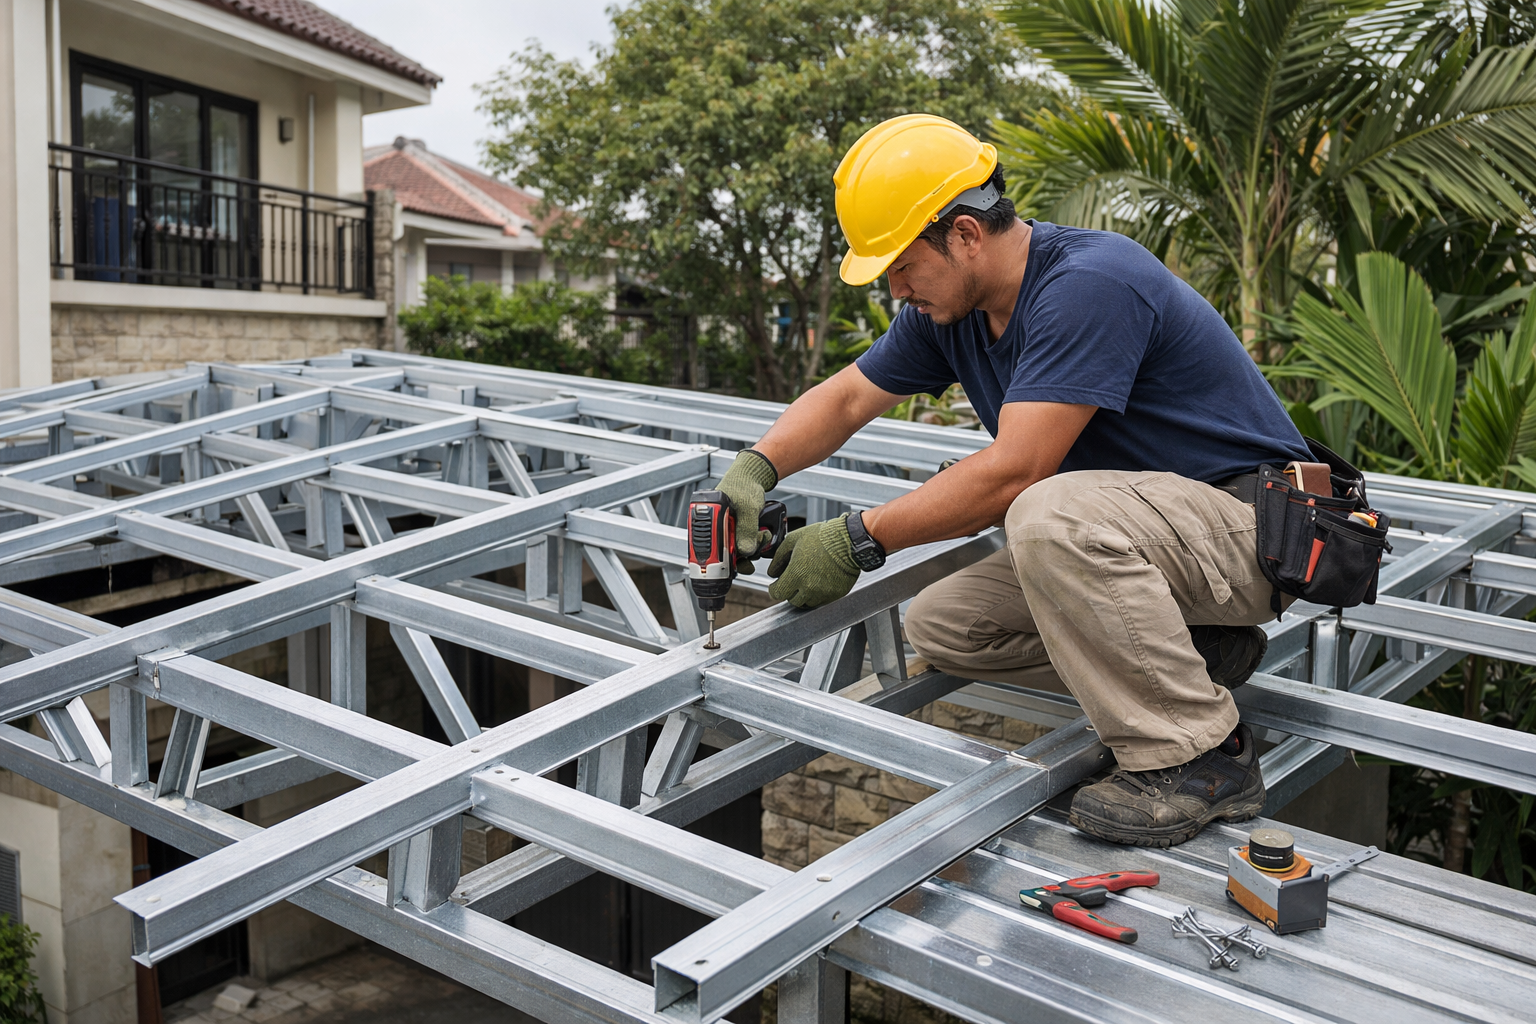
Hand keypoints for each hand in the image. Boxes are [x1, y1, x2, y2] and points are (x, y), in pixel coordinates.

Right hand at [714, 450, 777, 570]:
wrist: (752, 476)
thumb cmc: (744, 484)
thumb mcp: (748, 508)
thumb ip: (747, 530)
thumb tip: (745, 551)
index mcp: (708, 518)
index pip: (708, 547)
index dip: (720, 561)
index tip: (733, 567)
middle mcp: (713, 526)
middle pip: (723, 553)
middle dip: (741, 555)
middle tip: (755, 549)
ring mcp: (724, 529)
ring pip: (734, 550)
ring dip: (750, 549)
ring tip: (762, 535)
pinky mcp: (734, 531)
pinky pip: (740, 544)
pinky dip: (751, 544)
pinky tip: (760, 536)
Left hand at [767, 516, 861, 608]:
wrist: (848, 541)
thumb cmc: (822, 537)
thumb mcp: (794, 540)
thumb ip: (779, 557)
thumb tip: (773, 572)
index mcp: (796, 574)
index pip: (778, 593)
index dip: (775, 589)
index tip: (776, 585)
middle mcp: (809, 588)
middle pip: (792, 600)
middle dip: (790, 591)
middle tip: (794, 580)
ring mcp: (823, 593)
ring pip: (807, 603)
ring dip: (804, 594)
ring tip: (808, 580)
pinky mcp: (835, 595)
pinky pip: (821, 601)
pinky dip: (818, 595)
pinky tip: (820, 581)